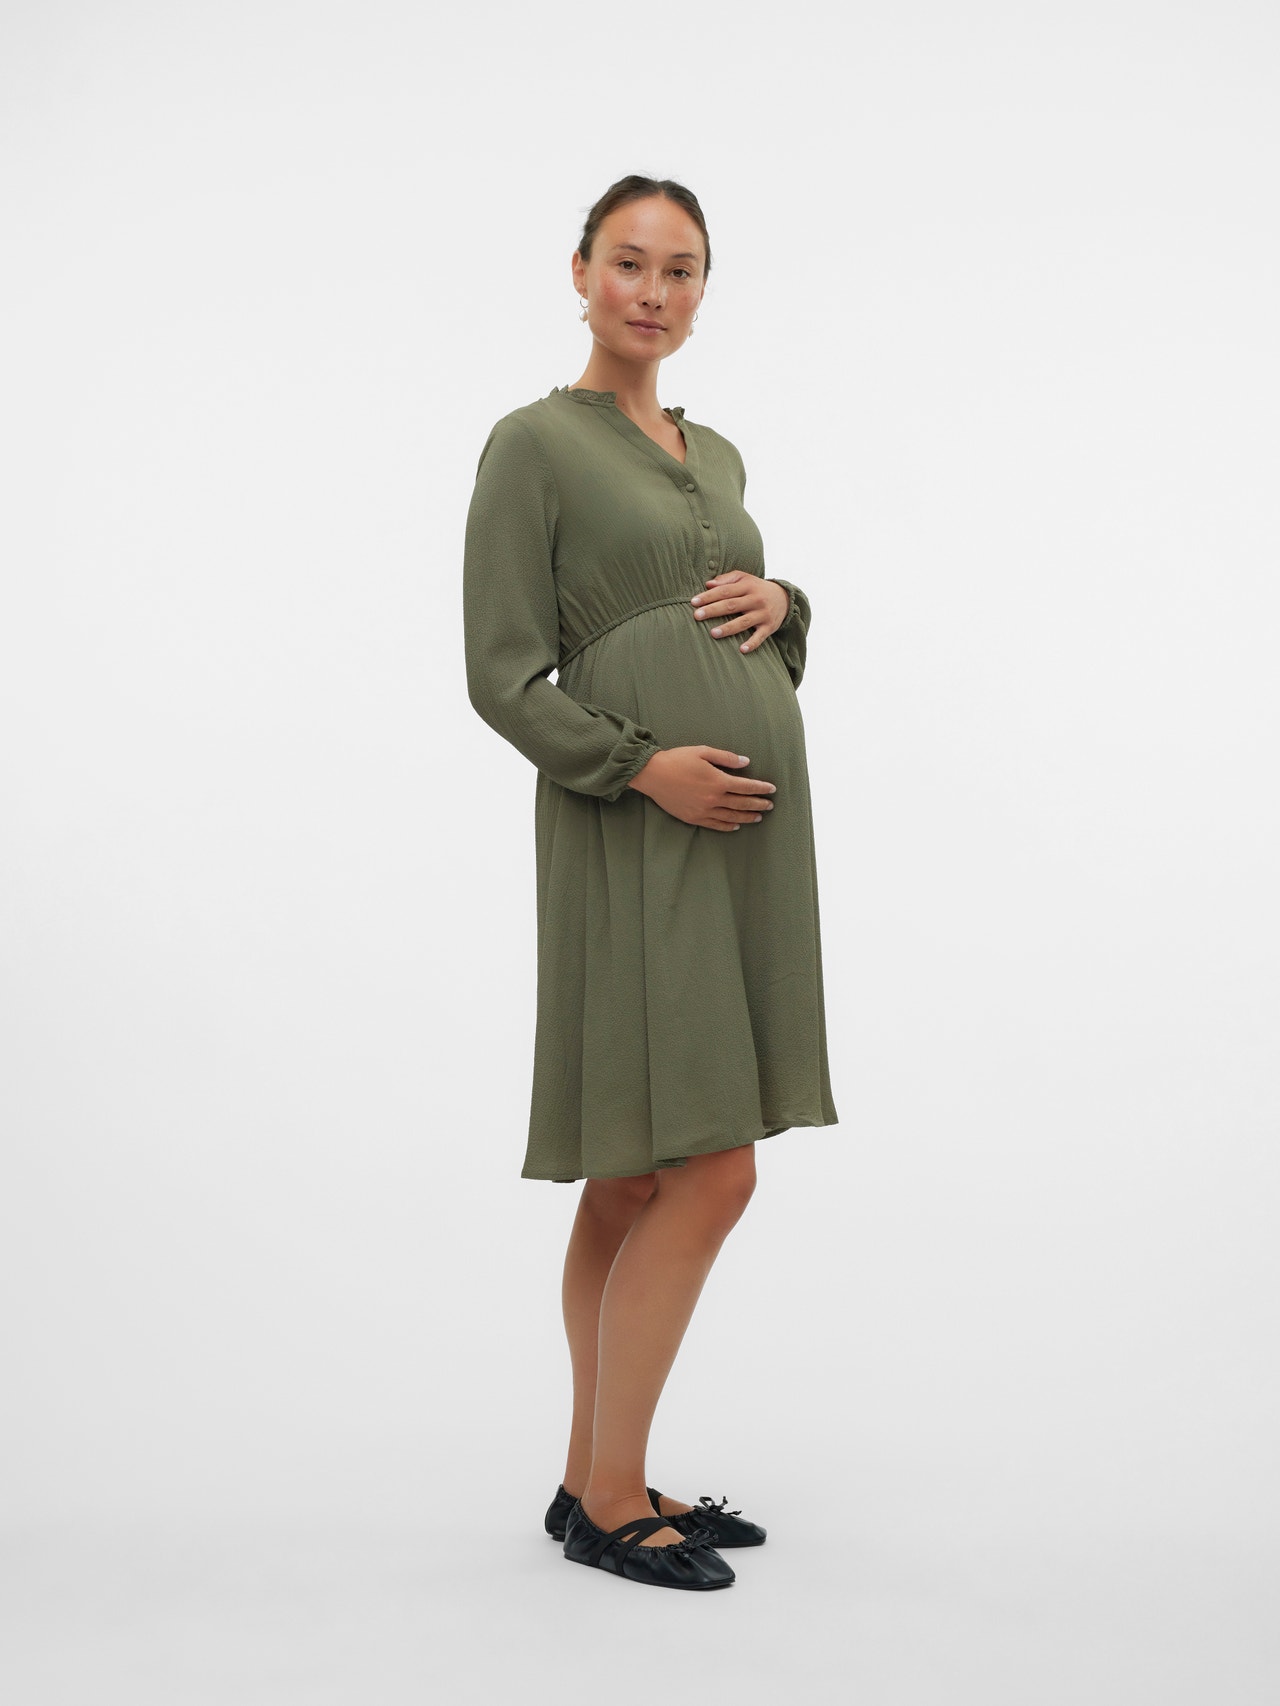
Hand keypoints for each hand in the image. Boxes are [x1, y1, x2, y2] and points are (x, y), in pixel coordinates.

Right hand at [627, 746, 777, 831]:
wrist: (652, 774)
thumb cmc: (677, 759)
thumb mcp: (703, 752)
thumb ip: (726, 758)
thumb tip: (746, 762)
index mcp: (718, 781)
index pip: (746, 787)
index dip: (761, 788)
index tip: (772, 789)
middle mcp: (713, 798)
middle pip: (742, 804)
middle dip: (759, 804)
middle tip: (770, 805)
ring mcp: (704, 810)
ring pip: (732, 817)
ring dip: (748, 817)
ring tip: (759, 816)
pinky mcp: (693, 818)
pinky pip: (716, 825)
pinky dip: (728, 826)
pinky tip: (736, 826)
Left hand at [690, 572, 789, 653]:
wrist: (784, 598)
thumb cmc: (756, 588)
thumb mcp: (744, 578)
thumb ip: (726, 579)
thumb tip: (708, 584)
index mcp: (747, 586)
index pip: (725, 591)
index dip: (708, 596)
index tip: (694, 602)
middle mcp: (755, 599)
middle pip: (731, 605)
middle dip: (713, 610)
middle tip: (696, 616)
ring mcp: (763, 614)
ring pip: (744, 621)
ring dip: (728, 628)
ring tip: (713, 633)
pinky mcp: (769, 627)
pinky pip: (760, 637)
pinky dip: (752, 643)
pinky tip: (742, 649)